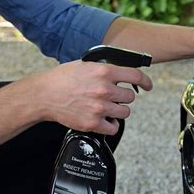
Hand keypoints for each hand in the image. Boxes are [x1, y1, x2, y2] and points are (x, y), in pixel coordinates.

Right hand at [19, 60, 152, 134]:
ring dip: (118, 111)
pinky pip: (113, 127)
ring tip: (106, 108)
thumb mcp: (85, 65)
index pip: (135, 75)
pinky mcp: (93, 123)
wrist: (44, 95)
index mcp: (103, 71)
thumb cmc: (63, 79)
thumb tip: (122, 73)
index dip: (146, 81)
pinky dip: (110, 125)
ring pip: (125, 112)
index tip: (149, 85)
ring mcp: (99, 107)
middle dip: (123, 97)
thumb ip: (105, 69)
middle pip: (130, 97)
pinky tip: (104, 120)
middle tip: (113, 98)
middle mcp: (104, 89)